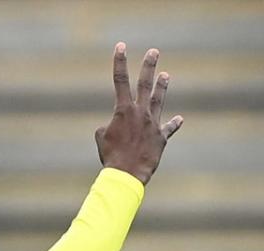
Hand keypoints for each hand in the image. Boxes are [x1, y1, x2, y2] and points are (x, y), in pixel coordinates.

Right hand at [95, 43, 183, 184]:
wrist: (127, 174)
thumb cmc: (110, 156)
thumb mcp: (101, 139)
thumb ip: (109, 126)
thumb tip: (116, 127)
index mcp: (123, 111)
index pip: (120, 81)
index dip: (120, 62)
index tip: (121, 46)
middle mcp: (140, 113)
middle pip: (145, 84)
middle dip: (149, 66)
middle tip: (154, 52)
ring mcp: (153, 124)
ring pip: (158, 100)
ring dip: (162, 87)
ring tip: (166, 74)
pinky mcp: (161, 137)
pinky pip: (168, 129)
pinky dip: (173, 124)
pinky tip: (179, 119)